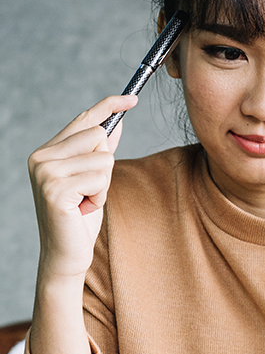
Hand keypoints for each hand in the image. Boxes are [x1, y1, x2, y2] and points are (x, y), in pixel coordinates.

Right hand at [29, 95, 137, 281]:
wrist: (65, 256)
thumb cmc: (79, 219)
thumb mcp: (93, 179)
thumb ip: (100, 150)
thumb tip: (116, 121)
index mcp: (47, 152)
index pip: (83, 119)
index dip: (109, 105)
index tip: (133, 97)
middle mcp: (41, 157)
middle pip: (98, 136)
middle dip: (104, 165)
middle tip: (88, 192)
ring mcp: (46, 172)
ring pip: (102, 158)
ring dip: (103, 184)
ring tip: (85, 202)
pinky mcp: (56, 189)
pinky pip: (99, 178)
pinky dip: (99, 196)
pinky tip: (83, 210)